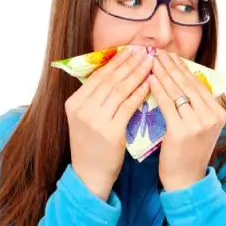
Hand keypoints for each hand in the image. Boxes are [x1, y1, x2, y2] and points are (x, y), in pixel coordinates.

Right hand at [64, 46, 152, 199]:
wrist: (90, 176)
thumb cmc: (93, 147)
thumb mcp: (87, 119)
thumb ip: (97, 99)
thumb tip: (117, 75)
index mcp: (74, 103)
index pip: (99, 76)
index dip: (116, 61)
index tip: (131, 50)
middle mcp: (82, 109)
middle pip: (110, 79)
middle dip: (129, 63)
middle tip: (144, 50)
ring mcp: (95, 120)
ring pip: (120, 90)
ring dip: (137, 73)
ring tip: (151, 62)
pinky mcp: (110, 132)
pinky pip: (128, 106)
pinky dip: (140, 93)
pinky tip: (150, 84)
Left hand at [147, 52, 225, 190]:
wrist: (186, 181)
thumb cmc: (188, 153)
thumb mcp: (199, 127)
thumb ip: (195, 106)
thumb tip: (180, 79)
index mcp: (218, 113)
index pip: (198, 84)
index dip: (183, 67)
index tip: (170, 55)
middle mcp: (212, 116)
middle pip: (188, 84)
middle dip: (171, 66)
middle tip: (157, 52)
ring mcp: (199, 124)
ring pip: (177, 91)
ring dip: (162, 73)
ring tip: (151, 61)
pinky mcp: (182, 131)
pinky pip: (167, 104)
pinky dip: (157, 90)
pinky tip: (148, 80)